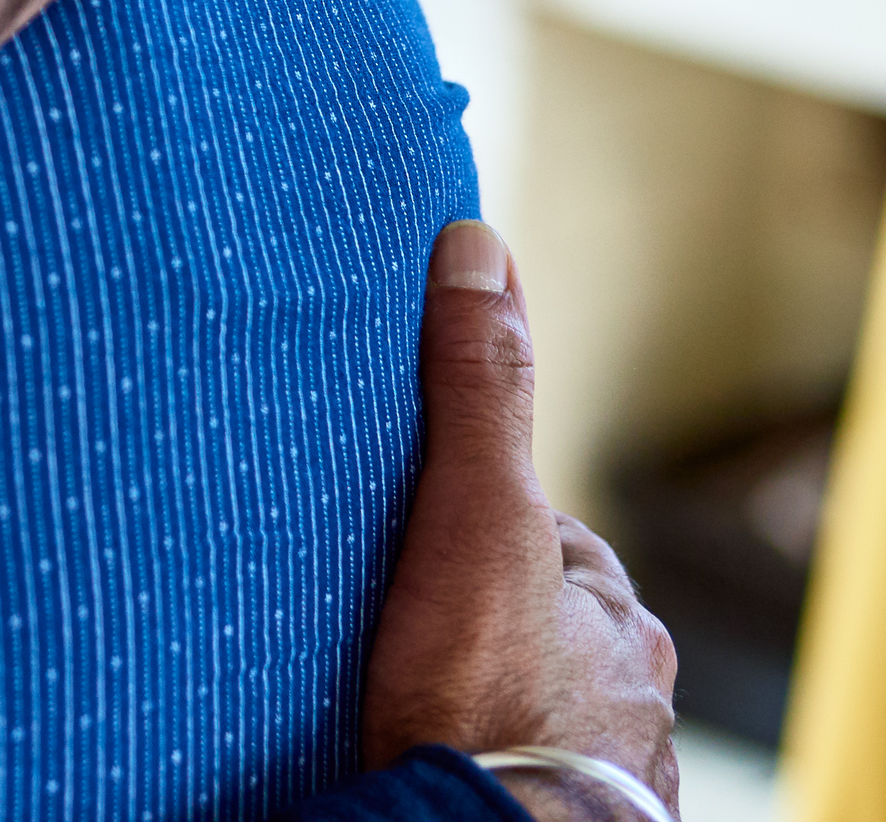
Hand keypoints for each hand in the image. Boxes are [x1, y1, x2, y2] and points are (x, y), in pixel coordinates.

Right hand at [363, 221, 679, 816]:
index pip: (539, 538)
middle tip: (385, 611)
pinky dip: (466, 750)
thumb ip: (476, 390)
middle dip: (468, 610)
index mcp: (617, 614)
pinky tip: (419, 747)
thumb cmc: (484, 690)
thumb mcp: (474, 514)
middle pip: (532, 620)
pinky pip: (503, 763)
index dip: (465, 520)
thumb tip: (478, 246)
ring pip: (524, 696)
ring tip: (388, 687)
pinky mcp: (546, 811)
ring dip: (468, 687)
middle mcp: (628, 690)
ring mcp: (595, 760)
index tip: (402, 529)